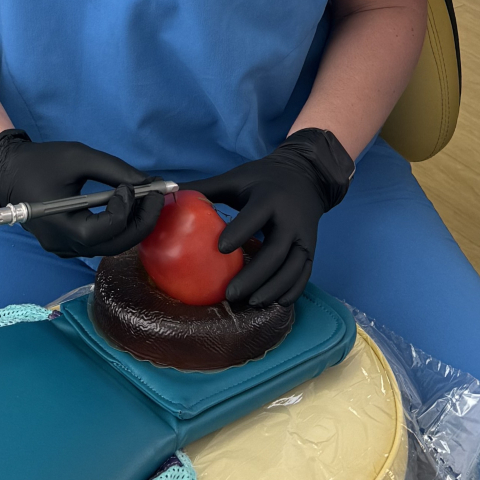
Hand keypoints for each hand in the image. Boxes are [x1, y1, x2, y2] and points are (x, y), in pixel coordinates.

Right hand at [0, 129, 165, 258]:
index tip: (133, 184)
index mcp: (63, 227)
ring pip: (109, 246)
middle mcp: (65, 245)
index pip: (107, 229)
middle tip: (157, 195)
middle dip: (142, 221)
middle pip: (115, 244)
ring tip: (145, 200)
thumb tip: (147, 183)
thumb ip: (114, 169)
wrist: (8, 171)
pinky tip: (126, 208)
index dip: (128, 208)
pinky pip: (99, 242)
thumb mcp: (78, 157)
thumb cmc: (42, 162)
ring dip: (131, 225)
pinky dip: (117, 228)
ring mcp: (65, 249)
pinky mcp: (67, 244)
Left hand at [194, 129, 353, 307]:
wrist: (307, 177)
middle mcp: (290, 219)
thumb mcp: (236, 178)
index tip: (220, 249)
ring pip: (292, 268)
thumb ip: (206, 188)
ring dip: (272, 288)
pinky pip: (304, 274)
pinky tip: (274, 302)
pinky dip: (291, 291)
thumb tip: (169, 194)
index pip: (255, 215)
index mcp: (269, 197)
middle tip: (229, 294)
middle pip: (275, 251)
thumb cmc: (263, 179)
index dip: (240, 231)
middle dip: (254, 275)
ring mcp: (304, 236)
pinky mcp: (310, 249)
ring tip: (249, 303)